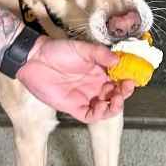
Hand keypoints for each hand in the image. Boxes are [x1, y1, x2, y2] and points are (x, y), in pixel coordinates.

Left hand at [17, 36, 134, 121]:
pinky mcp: (74, 107)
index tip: (130, 78)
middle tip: (125, 88)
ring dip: (114, 106)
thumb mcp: (81, 49)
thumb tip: (118, 59)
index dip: (126, 80)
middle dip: (123, 93)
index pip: (118, 78)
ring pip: (106, 107)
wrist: (34, 60)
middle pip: (115, 94)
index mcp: (99, 70)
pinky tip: (101, 106)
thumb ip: (100, 54)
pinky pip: (90, 115)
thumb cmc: (57, 51)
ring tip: (116, 99)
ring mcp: (85, 97)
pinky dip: (99, 114)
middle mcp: (95, 85)